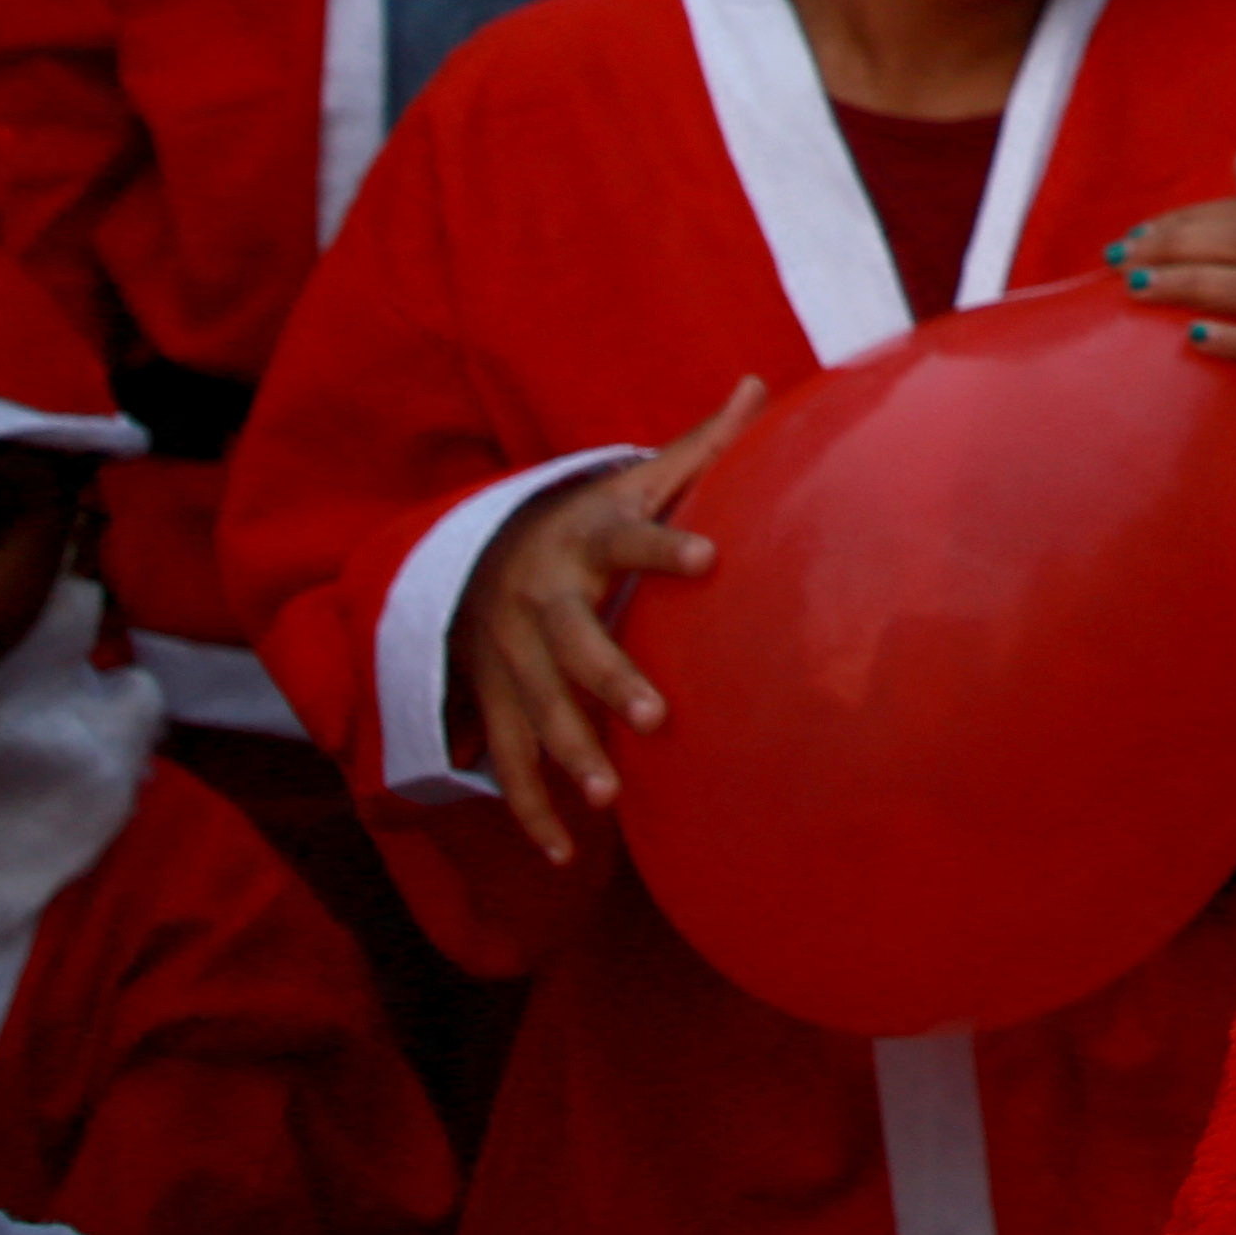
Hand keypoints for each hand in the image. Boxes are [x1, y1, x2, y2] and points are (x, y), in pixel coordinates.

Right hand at [451, 379, 764, 867]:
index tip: (713, 556)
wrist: (475, 557)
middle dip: (609, 681)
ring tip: (612, 798)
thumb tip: (760, 383)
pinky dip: (531, 809)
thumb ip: (701, 444)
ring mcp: (511, 659)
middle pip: (574, 644)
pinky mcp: (495, 703)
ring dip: (570, 756)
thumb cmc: (589, 519)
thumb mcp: (635, 479)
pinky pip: (506, 762)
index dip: (669, 546)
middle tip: (659, 716)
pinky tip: (568, 851)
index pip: (632, 538)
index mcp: (587, 538)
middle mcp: (541, 600)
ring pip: (535, 712)